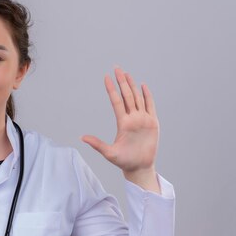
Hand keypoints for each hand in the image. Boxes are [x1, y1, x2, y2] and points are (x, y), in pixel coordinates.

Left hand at [81, 67, 159, 189]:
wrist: (139, 167)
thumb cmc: (123, 161)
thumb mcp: (109, 153)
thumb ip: (97, 144)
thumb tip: (82, 137)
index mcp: (122, 123)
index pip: (116, 101)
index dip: (111, 89)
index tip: (106, 77)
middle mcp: (132, 118)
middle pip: (127, 96)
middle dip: (121, 82)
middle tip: (116, 68)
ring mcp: (142, 119)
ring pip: (137, 98)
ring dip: (132, 86)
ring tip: (127, 74)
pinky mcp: (153, 123)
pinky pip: (150, 106)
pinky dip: (148, 96)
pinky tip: (143, 86)